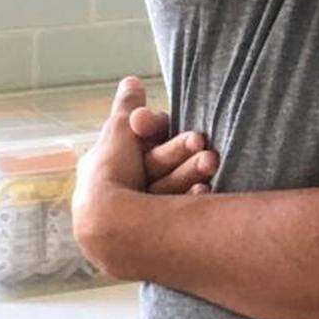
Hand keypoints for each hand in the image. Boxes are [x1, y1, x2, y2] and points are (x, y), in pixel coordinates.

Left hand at [72, 79, 218, 276]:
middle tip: (203, 147)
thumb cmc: (110, 176)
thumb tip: (130, 81)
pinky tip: (204, 190)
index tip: (178, 126)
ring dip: (192, 171)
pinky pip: (177, 210)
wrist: (111, 227)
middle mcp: (121, 191)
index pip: (144, 142)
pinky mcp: (155, 237)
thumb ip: (127, 105)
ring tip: (211, 164)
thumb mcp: (119, 130)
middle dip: (184, 152)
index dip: (161, 131)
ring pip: (172, 185)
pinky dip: (191, 198)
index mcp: (108, 167)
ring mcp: (138, 217)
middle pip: (160, 163)